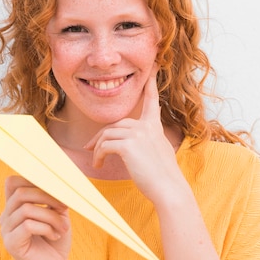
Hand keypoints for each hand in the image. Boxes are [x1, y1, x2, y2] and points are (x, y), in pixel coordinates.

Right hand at [0, 176, 70, 259]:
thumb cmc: (56, 240)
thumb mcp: (58, 214)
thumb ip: (53, 198)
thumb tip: (57, 181)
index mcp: (15, 207)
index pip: (13, 182)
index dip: (32, 179)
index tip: (55, 189)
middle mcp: (7, 216)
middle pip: (21, 193)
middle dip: (48, 196)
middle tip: (65, 207)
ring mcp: (6, 230)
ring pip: (27, 209)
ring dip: (51, 216)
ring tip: (63, 228)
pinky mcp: (11, 244)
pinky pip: (28, 225)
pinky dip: (46, 228)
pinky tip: (55, 236)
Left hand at [84, 68, 180, 201]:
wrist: (169, 189)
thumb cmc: (163, 178)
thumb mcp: (158, 154)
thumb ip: (146, 143)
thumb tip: (129, 145)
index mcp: (155, 127)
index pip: (151, 101)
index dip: (150, 85)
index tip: (153, 70)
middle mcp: (147, 127)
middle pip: (115, 125)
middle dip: (100, 137)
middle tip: (90, 148)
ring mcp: (138, 134)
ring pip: (107, 135)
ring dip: (97, 149)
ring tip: (97, 162)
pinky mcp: (128, 145)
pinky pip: (104, 146)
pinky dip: (98, 156)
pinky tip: (99, 165)